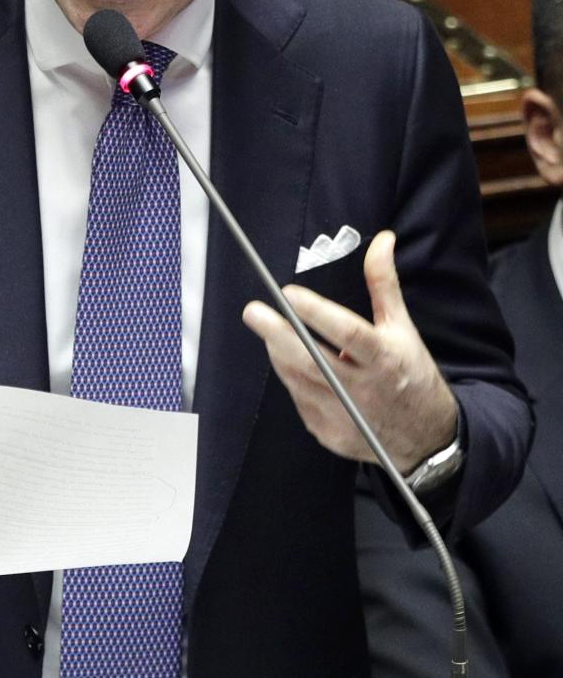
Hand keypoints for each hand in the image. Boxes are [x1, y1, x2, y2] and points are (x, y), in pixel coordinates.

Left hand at [241, 230, 457, 472]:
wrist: (425, 437)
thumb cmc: (411, 374)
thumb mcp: (403, 328)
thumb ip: (384, 284)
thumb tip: (382, 240)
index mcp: (384, 359)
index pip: (348, 333)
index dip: (318, 313)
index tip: (290, 294)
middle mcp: (363, 390)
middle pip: (311, 360)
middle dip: (277, 334)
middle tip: (254, 312)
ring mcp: (344, 416)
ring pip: (298, 379)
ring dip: (279, 353)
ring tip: (268, 328)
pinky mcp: (330, 433)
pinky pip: (300, 400)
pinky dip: (292, 378)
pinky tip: (288, 360)